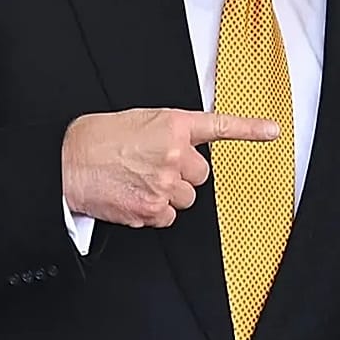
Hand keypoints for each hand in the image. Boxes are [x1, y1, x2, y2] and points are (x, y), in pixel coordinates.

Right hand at [60, 108, 278, 227]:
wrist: (66, 162)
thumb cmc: (97, 139)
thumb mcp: (141, 121)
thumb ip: (170, 134)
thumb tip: (183, 150)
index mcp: (174, 125)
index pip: (219, 126)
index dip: (250, 129)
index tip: (273, 130)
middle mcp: (175, 154)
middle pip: (200, 175)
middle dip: (181, 175)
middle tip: (153, 167)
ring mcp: (165, 184)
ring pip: (185, 199)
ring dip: (168, 195)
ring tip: (138, 182)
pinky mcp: (152, 209)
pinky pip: (167, 217)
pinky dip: (153, 212)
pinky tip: (133, 197)